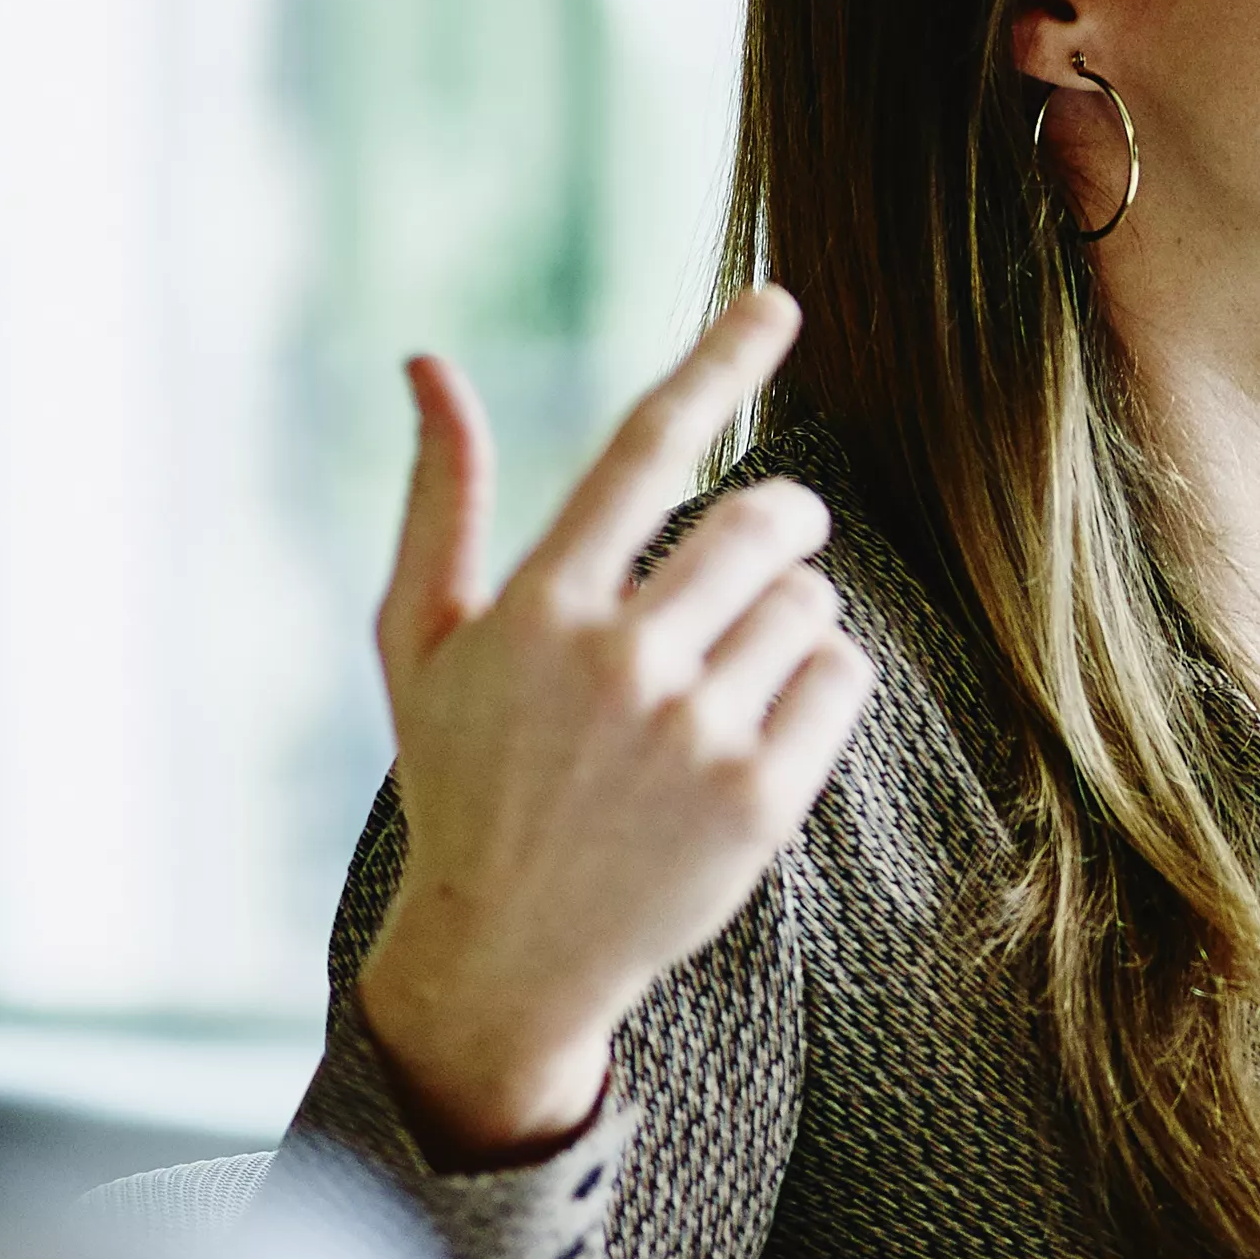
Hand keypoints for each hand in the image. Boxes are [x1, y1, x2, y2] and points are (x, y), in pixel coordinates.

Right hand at [352, 287, 876, 1164]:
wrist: (505, 956)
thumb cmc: (461, 780)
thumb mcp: (419, 644)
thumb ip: (440, 500)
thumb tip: (428, 363)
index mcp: (540, 609)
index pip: (646, 448)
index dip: (719, 361)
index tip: (781, 302)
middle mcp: (620, 663)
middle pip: (760, 523)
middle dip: (785, 517)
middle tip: (775, 536)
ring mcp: (693, 735)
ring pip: (807, 602)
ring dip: (792, 610)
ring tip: (737, 661)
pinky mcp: (757, 801)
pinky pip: (841, 678)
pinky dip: (824, 676)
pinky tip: (766, 711)